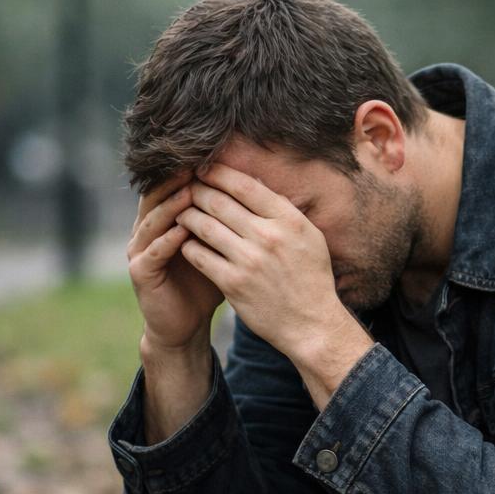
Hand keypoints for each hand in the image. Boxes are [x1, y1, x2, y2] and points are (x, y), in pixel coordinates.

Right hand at [127, 172, 224, 354]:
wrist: (186, 324)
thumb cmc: (207, 283)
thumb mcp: (222, 249)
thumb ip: (232, 223)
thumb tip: (264, 194)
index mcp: (167, 220)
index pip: (176, 187)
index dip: (192, 173)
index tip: (213, 157)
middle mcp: (148, 230)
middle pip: (159, 196)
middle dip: (177, 180)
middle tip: (196, 163)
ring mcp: (141, 250)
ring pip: (153, 220)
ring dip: (171, 206)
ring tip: (189, 191)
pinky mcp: (140, 272)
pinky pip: (153, 252)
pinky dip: (167, 240)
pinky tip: (182, 231)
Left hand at [174, 163, 351, 361]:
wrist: (312, 325)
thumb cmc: (311, 279)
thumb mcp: (311, 238)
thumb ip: (284, 210)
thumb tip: (256, 184)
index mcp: (288, 221)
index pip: (244, 185)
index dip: (218, 172)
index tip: (204, 168)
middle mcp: (268, 237)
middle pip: (218, 201)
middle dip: (197, 190)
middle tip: (186, 188)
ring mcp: (248, 261)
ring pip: (203, 225)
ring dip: (187, 215)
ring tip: (182, 213)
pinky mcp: (232, 284)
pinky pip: (198, 255)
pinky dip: (188, 244)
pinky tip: (187, 242)